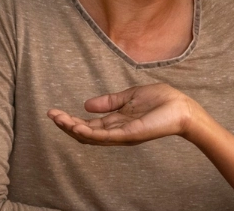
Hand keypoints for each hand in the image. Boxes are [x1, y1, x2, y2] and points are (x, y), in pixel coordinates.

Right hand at [47, 83, 201, 145]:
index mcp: (117, 122)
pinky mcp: (129, 135)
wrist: (182, 107)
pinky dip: (89, 132)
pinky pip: (105, 136)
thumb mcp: (131, 96)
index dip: (70, 119)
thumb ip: (110, 101)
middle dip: (66, 125)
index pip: (88, 124)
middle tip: (51, 115)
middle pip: (85, 133)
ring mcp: (122, 135)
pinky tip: (76, 125)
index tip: (54, 112)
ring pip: (91, 136)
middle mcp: (116, 131)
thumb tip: (86, 105)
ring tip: (58, 119)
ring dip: (73, 128)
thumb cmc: (162, 101)